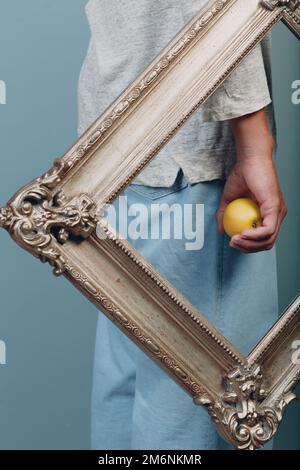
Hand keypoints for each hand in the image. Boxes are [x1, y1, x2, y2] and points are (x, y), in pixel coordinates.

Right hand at [216, 110, 286, 252]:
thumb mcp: (228, 199)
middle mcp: (277, 215)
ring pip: (268, 240)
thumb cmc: (242, 174)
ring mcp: (278, 212)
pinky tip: (241, 233)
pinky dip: (254, 236)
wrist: (250, 159)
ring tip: (234, 240)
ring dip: (250, 245)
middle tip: (232, 243)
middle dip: (248, 249)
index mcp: (269, 214)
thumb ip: (224, 215)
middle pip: (267, 244)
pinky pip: (267, 230)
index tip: (232, 242)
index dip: (248, 246)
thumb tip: (221, 231)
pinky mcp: (276, 208)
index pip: (263, 239)